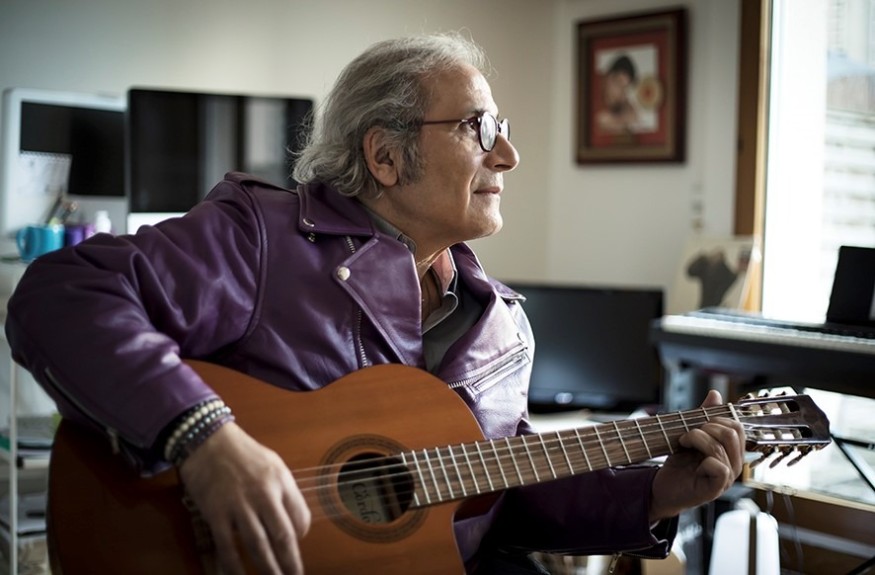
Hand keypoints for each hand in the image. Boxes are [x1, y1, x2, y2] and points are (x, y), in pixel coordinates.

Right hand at [178, 422, 311, 573]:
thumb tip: (292, 520)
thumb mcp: (272, 463)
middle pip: (283, 537)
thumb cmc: (241, 451)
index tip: (296, 546)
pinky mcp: (216, 513)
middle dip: (291, 563)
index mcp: (280, 481)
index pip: (300, 517)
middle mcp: (263, 494)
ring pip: (258, 546)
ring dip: (268, 569)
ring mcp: (239, 505)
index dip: (301, 536)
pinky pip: (227, 546)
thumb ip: (284, 490)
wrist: (206, 439)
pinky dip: (233, 567)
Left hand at [649, 390, 745, 521]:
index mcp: (731, 450)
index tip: (696, 424)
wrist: (663, 487)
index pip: (736, 425)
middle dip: (706, 427)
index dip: (715, 418)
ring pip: (721, 446)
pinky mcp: (717, 488)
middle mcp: (734, 463)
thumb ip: (704, 416)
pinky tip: (692, 463)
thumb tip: (715, 394)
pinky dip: (703, 460)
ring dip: (696, 439)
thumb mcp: (691, 435)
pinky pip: (720, 467)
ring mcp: (727, 477)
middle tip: (689, 434)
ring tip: (684, 443)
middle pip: (733, 432)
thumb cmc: (679, 463)